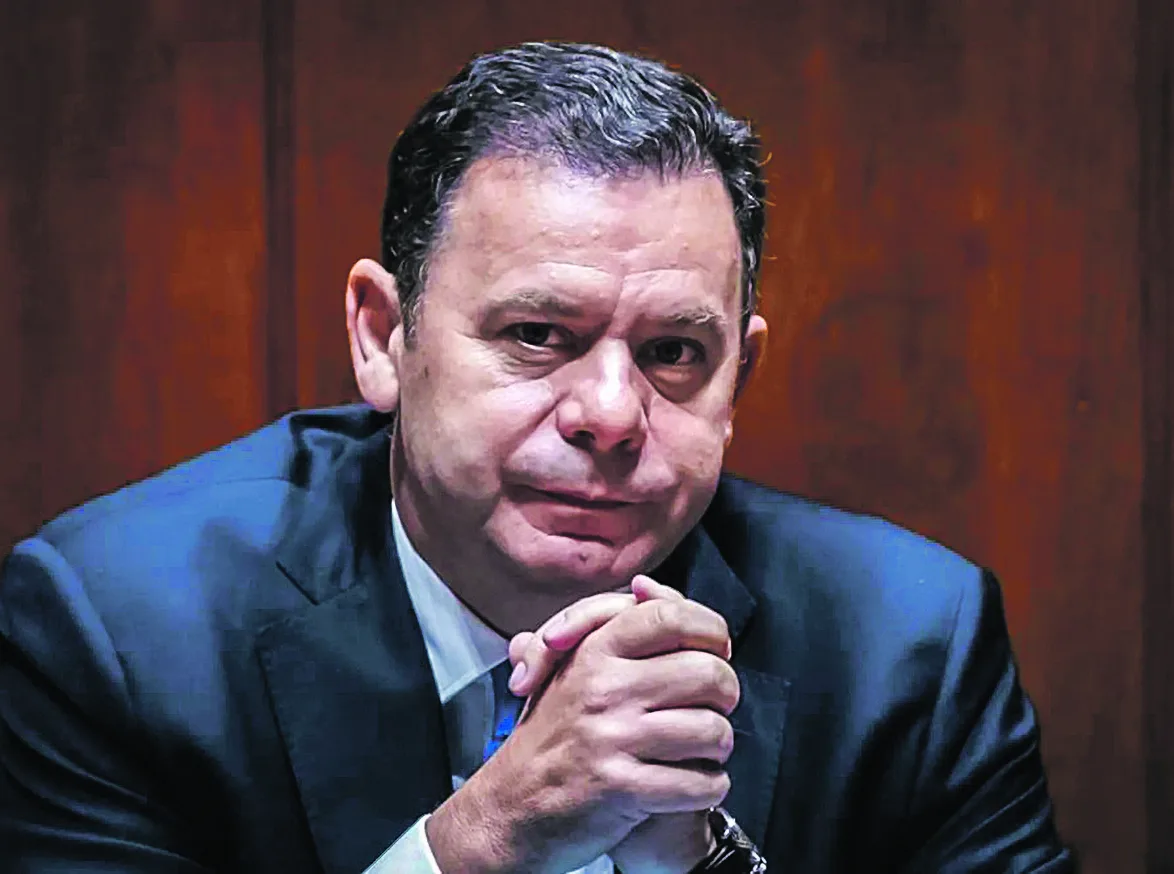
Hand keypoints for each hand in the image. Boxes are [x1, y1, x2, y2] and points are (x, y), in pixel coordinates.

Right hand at [426, 579, 737, 873]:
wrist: (511, 808)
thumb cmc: (551, 735)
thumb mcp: (570, 666)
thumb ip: (611, 624)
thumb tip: (648, 586)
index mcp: (594, 652)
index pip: (671, 616)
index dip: (711, 630)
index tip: (717, 650)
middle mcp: (603, 689)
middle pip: (709, 673)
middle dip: (726, 695)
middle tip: (714, 708)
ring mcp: (612, 738)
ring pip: (713, 730)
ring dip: (718, 746)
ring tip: (702, 751)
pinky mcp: (622, 788)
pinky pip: (701, 783)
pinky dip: (708, 788)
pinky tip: (691, 785)